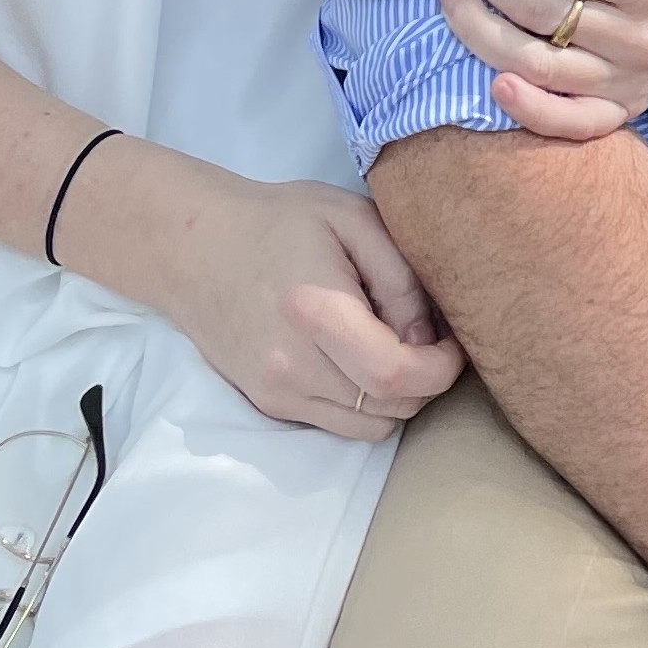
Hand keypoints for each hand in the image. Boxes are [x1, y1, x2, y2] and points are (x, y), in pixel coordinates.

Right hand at [87, 143, 464, 442]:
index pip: (396, 374)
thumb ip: (399, 276)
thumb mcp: (352, 219)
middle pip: (391, 408)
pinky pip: (337, 425)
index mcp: (316, 312)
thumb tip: (427, 336)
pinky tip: (361, 361)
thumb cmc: (279, 220)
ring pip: (368, 428)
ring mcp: (277, 393)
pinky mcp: (268, 405)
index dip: (442, 369)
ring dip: (399, 399)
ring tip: (396, 349)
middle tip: (432, 340)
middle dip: (428, 382)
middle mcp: (292, 366)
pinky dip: (365, 404)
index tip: (454, 341)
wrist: (193, 246)